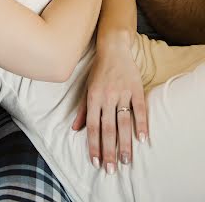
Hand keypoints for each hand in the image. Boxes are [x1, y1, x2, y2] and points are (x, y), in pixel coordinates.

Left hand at [72, 45, 147, 172]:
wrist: (114, 48)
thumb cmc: (98, 70)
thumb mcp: (87, 87)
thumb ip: (82, 109)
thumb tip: (75, 129)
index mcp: (93, 97)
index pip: (92, 126)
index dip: (93, 145)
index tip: (96, 162)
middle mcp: (107, 96)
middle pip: (107, 128)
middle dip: (109, 150)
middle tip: (111, 170)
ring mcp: (122, 92)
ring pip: (123, 122)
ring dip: (125, 143)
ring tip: (126, 161)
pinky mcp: (136, 88)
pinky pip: (139, 109)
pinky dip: (142, 124)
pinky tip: (143, 139)